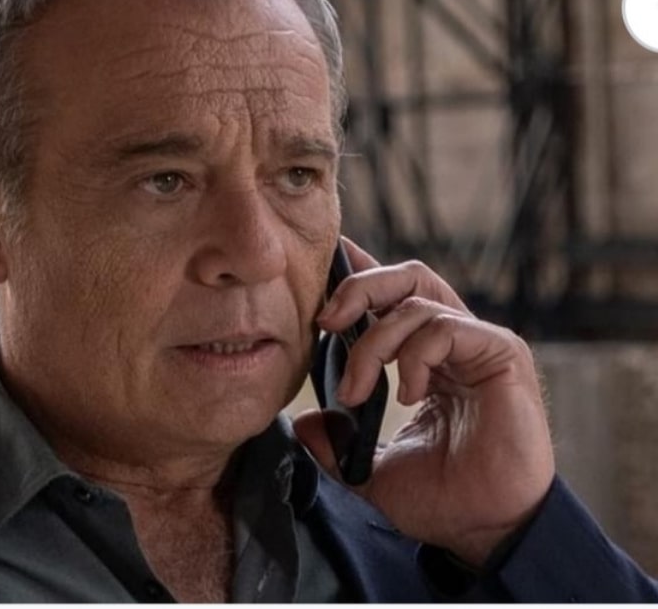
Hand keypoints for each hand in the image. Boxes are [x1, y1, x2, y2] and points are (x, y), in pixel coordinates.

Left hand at [293, 238, 554, 567]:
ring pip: (416, 301)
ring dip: (373, 343)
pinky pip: (444, 328)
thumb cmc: (442, 498)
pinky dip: (413, 355)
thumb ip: (336, 444)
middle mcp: (456, 343)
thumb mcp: (370, 469)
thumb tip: (302, 423)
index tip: (319, 276)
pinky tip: (407, 396)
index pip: (393, 297)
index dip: (358, 277)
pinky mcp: (503, 355)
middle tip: (324, 321)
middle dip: (358, 288)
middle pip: (406, 278)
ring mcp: (480, 345)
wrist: (485, 529)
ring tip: (357, 392)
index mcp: (427, 358)